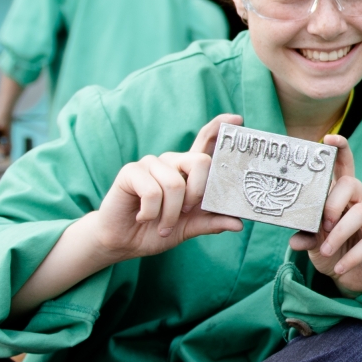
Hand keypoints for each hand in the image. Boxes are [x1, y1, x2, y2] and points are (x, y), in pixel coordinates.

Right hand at [88, 115, 244, 260]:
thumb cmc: (157, 230)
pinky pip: (152, 192)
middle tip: (185, 212)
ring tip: (162, 225)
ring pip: (175, 185)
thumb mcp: (189, 228)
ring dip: (170, 215)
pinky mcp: (131, 171)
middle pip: (200, 162)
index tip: (237, 119)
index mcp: (188, 171)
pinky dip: (151, 213)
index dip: (219, 128)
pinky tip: (142, 216)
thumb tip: (238, 223)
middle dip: (197, 193)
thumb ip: (211, 222)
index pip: (206, 141)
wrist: (123, 242)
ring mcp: (151, 163)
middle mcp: (172, 162)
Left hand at [289, 134, 361, 295]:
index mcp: (346, 194)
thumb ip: (307, 235)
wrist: (353, 278)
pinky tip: (339, 267)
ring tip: (326, 250)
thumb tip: (294, 240)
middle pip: (352, 184)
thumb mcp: (315, 242)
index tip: (328, 139)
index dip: (340, 149)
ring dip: (340, 232)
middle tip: (321, 224)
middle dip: (333, 202)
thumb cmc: (333, 250)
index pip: (345, 165)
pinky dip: (352, 255)